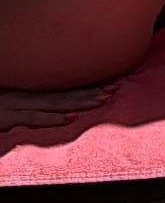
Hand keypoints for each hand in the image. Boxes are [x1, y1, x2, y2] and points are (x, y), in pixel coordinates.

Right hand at [0, 77, 115, 135]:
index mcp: (26, 95)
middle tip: (115, 89)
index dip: (84, 89)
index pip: (60, 91)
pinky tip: (69, 118)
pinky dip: (52, 118)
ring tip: (103, 100)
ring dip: (80, 102)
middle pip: (64, 94)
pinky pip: (33, 117)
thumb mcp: (5, 110)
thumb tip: (47, 114)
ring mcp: (17, 105)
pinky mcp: (8, 116)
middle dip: (90, 92)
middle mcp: (25, 97)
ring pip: (55, 103)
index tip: (108, 85)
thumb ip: (22, 111)